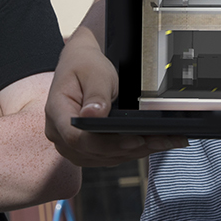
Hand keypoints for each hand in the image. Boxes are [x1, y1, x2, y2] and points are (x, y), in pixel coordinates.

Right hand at [43, 27, 186, 166]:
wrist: (80, 63)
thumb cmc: (84, 65)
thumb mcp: (94, 73)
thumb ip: (96, 95)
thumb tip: (93, 115)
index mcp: (56, 113)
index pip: (77, 138)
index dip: (107, 143)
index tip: (134, 139)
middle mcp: (60, 133)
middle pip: (95, 151)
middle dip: (130, 148)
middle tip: (160, 140)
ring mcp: (72, 144)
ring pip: (105, 157)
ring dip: (135, 152)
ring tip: (163, 141)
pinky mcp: (86, 148)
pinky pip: (108, 155)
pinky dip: (130, 150)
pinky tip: (150, 143)